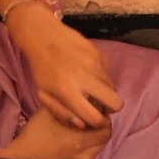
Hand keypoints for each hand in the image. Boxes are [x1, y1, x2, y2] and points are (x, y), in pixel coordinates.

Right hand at [0, 106, 110, 158]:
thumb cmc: (35, 134)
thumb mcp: (49, 113)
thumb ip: (68, 106)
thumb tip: (84, 100)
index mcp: (79, 140)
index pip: (106, 128)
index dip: (102, 117)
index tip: (94, 110)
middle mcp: (86, 155)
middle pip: (104, 138)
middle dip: (99, 127)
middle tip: (88, 119)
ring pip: (98, 147)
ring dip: (94, 137)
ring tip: (80, 130)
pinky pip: (91, 155)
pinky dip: (87, 147)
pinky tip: (75, 141)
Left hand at [6, 0, 121, 127]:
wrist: (42, 33)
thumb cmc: (42, 68)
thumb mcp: (44, 94)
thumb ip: (62, 112)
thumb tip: (82, 125)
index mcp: (68, 91)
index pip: (96, 118)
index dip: (97, 122)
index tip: (93, 118)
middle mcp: (84, 77)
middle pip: (116, 103)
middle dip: (110, 107)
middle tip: (99, 103)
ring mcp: (93, 64)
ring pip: (113, 88)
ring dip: (105, 91)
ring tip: (91, 86)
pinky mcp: (98, 53)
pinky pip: (107, 73)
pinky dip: (101, 77)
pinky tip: (87, 71)